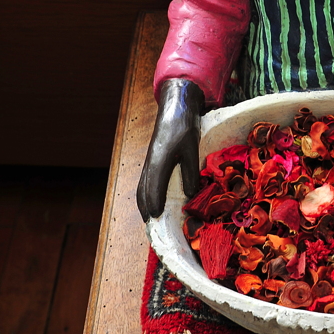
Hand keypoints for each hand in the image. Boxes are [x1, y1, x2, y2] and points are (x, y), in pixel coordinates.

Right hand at [136, 78, 204, 220]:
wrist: (175, 106)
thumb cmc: (184, 125)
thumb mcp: (192, 148)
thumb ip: (191, 171)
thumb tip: (191, 194)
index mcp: (160, 160)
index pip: (153, 186)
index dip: (154, 202)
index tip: (156, 217)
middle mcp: (151, 162)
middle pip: (143, 190)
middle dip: (146, 209)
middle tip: (152, 226)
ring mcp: (150, 161)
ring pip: (142, 186)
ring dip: (144, 203)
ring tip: (151, 219)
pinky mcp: (152, 159)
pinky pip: (145, 181)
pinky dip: (146, 194)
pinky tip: (153, 200)